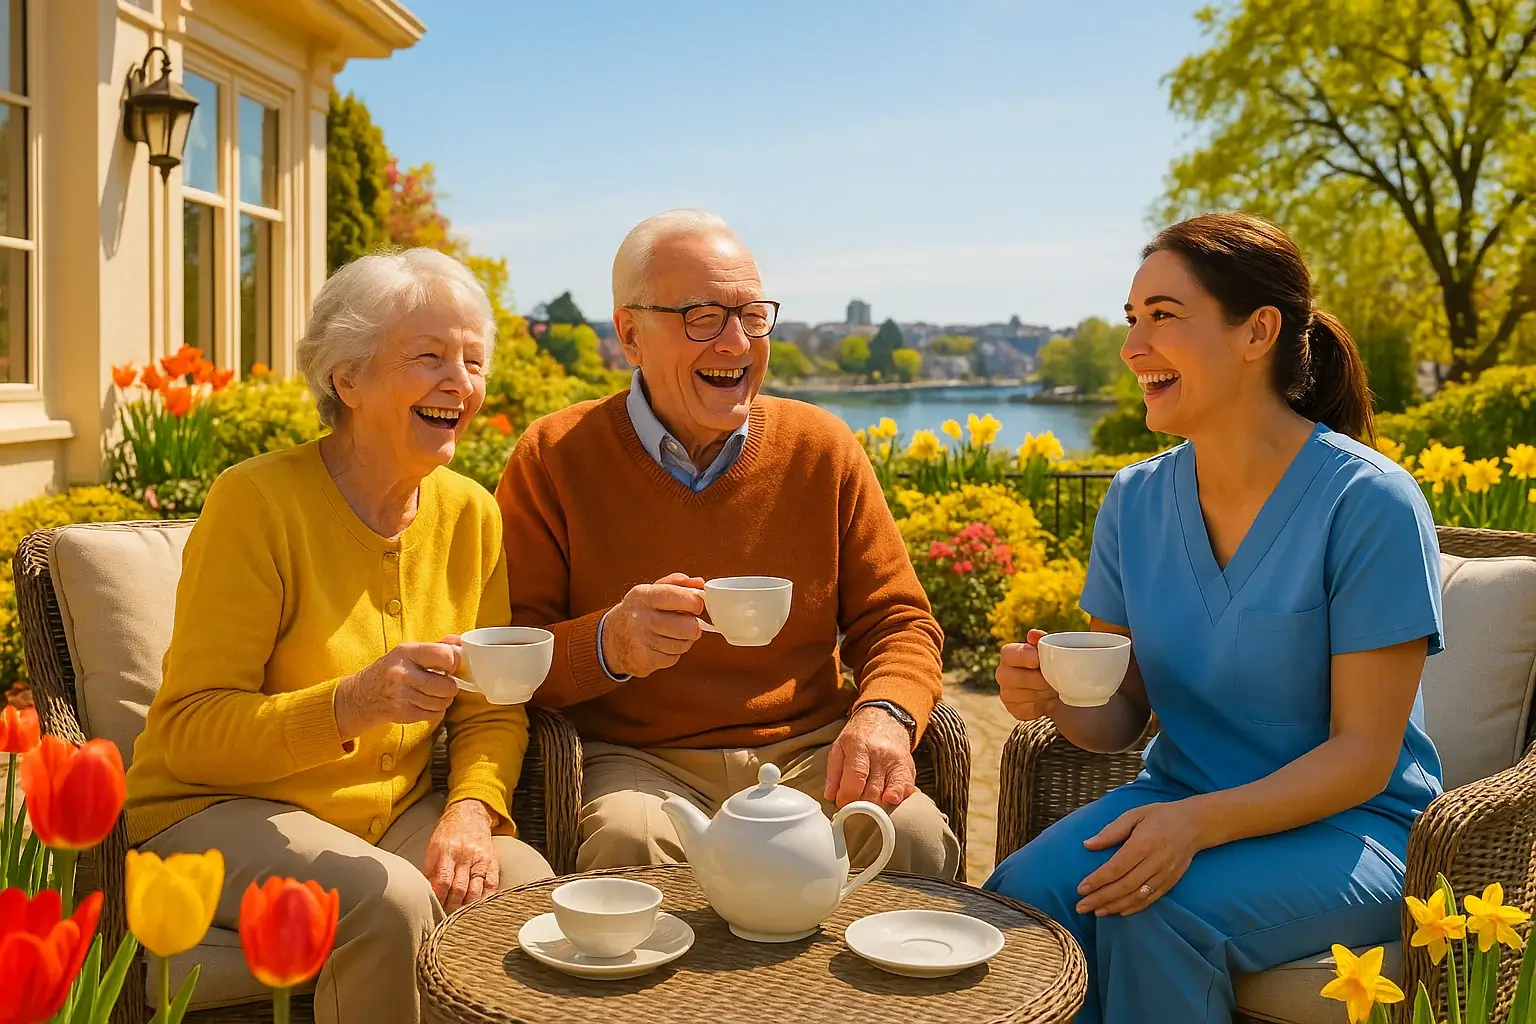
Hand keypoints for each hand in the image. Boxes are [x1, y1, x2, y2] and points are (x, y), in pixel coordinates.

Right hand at [335, 639, 462, 736]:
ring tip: (434, 693)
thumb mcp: (409, 652)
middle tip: (444, 683)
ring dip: (443, 700)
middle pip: (447, 685)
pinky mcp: (402, 713)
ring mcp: (402, 695)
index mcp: (406, 652)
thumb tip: (460, 641)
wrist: (361, 695)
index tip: (451, 666)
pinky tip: (425, 703)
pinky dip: (435, 711)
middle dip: (451, 686)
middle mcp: (403, 673)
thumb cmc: (391, 670)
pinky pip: (434, 715)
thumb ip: (436, 646)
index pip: (445, 656)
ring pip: (442, 702)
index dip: (454, 662)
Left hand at [424, 798, 498, 911]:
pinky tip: (478, 906)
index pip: (443, 881)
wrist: (470, 813)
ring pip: (476, 890)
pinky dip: (485, 898)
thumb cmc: (448, 832)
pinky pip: (491, 884)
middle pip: (460, 889)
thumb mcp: (433, 845)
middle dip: (451, 906)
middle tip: (445, 915)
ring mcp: (481, 859)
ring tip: (459, 914)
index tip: (434, 907)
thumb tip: (426, 891)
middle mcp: (466, 855)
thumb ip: (430, 868)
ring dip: (466, 906)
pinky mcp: (492, 861)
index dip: (438, 898)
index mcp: (448, 850)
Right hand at [601, 573, 706, 677]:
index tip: (697, 606)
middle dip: (694, 626)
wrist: (609, 639)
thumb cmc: (637, 612)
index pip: (680, 597)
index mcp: (643, 596)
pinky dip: (673, 654)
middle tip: (687, 623)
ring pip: (683, 644)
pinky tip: (662, 646)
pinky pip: (673, 658)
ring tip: (672, 635)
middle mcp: (640, 617)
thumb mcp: (652, 591)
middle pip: (688, 626)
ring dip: (684, 641)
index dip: (696, 603)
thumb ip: (677, 584)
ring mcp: (641, 640)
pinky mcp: (644, 660)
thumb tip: (699, 584)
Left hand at [824, 705, 916, 808]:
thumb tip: (830, 796)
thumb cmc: (860, 735)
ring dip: (875, 806)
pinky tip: (886, 800)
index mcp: (860, 746)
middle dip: (860, 805)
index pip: (856, 778)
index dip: (847, 797)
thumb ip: (834, 772)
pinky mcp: (909, 768)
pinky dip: (895, 800)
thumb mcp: (840, 747)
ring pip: (888, 795)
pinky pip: (905, 791)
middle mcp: (881, 754)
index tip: (842, 803)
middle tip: (853, 806)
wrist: (886, 718)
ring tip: (866, 804)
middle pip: (872, 791)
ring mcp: (897, 761)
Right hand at [997, 629, 1058, 721]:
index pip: (1009, 654)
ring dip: (1044, 693)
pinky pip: (1028, 710)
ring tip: (1054, 688)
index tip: (1039, 660)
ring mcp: (1006, 694)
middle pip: (1017, 678)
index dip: (1025, 657)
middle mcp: (1002, 674)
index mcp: (1009, 655)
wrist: (1055, 688)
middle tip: (1055, 679)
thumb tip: (1033, 634)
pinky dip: (1042, 707)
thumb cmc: (1050, 664)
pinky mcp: (1014, 710)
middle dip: (1040, 680)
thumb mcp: (1050, 650)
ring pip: (1026, 696)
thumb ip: (1043, 641)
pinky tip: (1047, 699)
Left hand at [1073, 800, 1209, 916]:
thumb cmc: (1160, 816)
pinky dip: (1134, 907)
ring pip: (1137, 896)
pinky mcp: (1171, 882)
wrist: (1196, 824)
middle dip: (1101, 898)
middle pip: (1124, 886)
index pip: (1116, 867)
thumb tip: (1088, 845)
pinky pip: (1151, 899)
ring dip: (1115, 906)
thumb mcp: (1134, 814)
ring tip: (1096, 912)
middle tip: (1081, 907)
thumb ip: (1111, 831)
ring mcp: (1165, 874)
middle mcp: (1155, 862)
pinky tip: (1119, 911)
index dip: (1097, 880)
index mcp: (1143, 843)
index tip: (1080, 889)